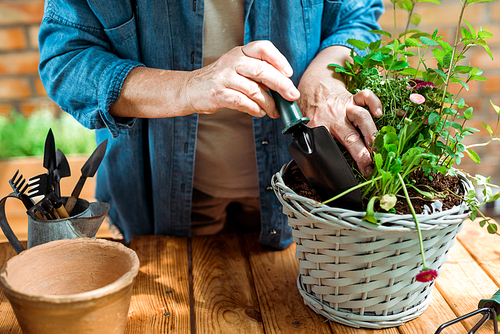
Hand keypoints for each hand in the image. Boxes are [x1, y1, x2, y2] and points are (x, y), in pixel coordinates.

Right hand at [184, 40, 299, 117]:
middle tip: (291, 96)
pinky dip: (254, 109)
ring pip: (254, 89)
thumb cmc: (219, 80)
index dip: (279, 59)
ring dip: (269, 103)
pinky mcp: (218, 94)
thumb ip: (258, 73)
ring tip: (274, 110)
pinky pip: (242, 102)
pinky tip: (259, 112)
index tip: (289, 73)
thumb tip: (283, 87)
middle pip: (262, 70)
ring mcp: (224, 77)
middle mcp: (232, 61)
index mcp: (240, 52)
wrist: (190, 89)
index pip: (263, 48)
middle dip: (281, 85)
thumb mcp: (238, 68)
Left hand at [298, 83, 381, 175]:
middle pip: (350, 137)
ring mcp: (344, 107)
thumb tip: (317, 163)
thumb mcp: (303, 126)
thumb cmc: (310, 108)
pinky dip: (374, 103)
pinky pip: (365, 96)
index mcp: (318, 127)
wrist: (313, 84)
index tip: (352, 170)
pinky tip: (378, 113)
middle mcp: (333, 118)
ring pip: (361, 118)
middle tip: (370, 167)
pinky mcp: (352, 98)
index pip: (329, 146)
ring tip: (377, 148)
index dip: (341, 161)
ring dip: (371, 133)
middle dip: (362, 154)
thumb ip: (310, 140)